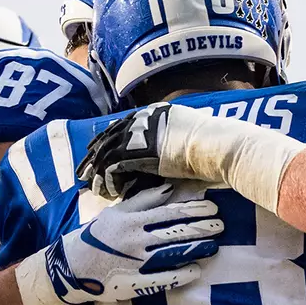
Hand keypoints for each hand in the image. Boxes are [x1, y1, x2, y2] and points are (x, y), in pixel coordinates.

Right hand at [16, 183, 223, 304]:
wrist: (71, 265)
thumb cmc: (97, 235)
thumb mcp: (116, 212)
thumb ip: (143, 200)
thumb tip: (169, 188)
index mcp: (132, 220)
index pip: (169, 213)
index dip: (193, 211)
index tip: (213, 208)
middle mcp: (135, 240)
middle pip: (175, 232)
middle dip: (201, 228)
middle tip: (221, 225)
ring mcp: (135, 262)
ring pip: (172, 254)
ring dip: (195, 249)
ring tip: (215, 246)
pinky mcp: (134, 283)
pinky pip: (161, 278)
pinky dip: (179, 274)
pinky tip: (196, 270)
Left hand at [78, 103, 305, 211]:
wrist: (221, 147)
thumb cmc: (215, 147)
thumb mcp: (190, 138)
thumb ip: (173, 142)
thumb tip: (164, 154)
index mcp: (158, 113)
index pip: (126, 126)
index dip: (110, 141)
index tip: (98, 152)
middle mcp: (146, 119)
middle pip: (111, 135)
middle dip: (95, 155)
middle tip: (84, 170)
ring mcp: (142, 132)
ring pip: (109, 150)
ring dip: (97, 169)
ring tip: (90, 185)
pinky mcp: (141, 150)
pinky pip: (115, 165)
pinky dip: (108, 178)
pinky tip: (106, 190)